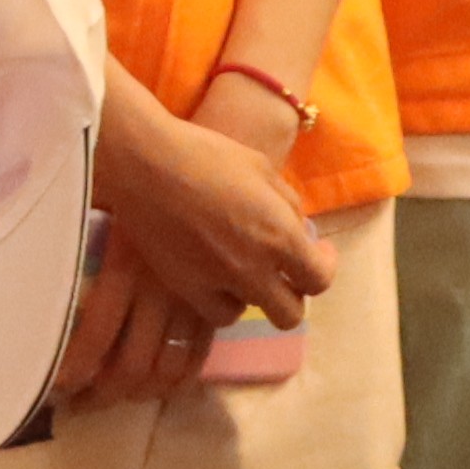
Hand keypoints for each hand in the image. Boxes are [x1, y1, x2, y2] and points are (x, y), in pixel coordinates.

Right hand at [93, 76, 330, 339]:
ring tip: (245, 268)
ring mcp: (219, 284)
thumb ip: (287, 204)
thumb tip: (299, 228)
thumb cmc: (206, 154)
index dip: (323, 267)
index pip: (319, 278)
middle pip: (291, 313)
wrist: (146, 164)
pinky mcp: (188, 290)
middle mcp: (254, 269)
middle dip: (295, 293)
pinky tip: (219, 278)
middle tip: (286, 271)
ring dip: (257, 293)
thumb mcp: (262, 167)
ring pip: (254, 312)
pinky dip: (225, 300)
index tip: (317, 252)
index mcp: (280, 234)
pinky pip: (219, 314)